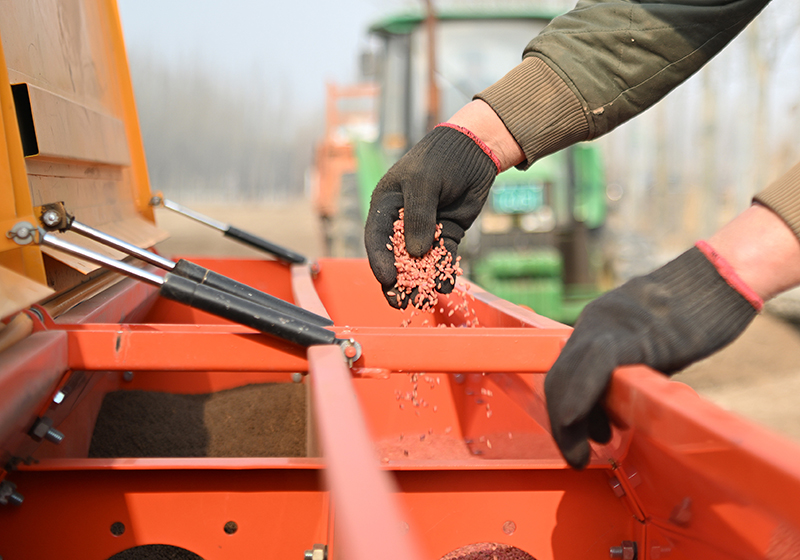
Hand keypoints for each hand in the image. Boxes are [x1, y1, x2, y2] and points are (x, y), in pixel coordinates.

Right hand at [364, 124, 498, 307]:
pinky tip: (445, 286)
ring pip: (419, 261)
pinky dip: (443, 271)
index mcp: (386, 205)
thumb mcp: (424, 183)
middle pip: (395, 256)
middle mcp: (402, 221)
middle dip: (398, 280)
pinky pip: (443, 257)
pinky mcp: (446, 233)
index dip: (379, 260)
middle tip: (401, 302)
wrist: (474, 150)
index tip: (387, 279)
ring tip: (422, 300)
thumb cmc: (441, 160)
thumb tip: (415, 253)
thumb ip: (418, 218)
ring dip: (420, 281)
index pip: (377, 238)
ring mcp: (425, 229)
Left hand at [545, 244, 760, 468]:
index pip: (565, 374)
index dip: (565, 411)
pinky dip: (579, 396)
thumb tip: (619, 409)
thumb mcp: (649, 347)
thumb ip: (628, 372)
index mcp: (595, 327)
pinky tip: (575, 421)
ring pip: (568, 376)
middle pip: (560, 378)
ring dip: (568, 423)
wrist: (718, 281)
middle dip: (562, 425)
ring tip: (581, 454)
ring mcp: (607, 326)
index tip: (575, 440)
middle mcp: (592, 324)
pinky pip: (594, 366)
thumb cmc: (693, 315)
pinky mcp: (632, 334)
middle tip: (574, 456)